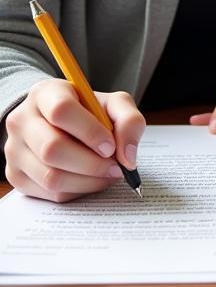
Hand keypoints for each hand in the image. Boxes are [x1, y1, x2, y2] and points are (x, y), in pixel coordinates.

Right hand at [3, 79, 144, 202]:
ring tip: (108, 174)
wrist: (60, 122)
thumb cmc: (90, 112)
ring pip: (50, 176)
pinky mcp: (15, 175)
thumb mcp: (114, 104)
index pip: (62, 111)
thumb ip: (129, 121)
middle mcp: (22, 120)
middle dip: (92, 164)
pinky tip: (91, 180)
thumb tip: (128, 157)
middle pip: (52, 149)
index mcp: (45, 93)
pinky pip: (48, 193)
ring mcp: (14, 149)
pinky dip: (77, 191)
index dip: (90, 132)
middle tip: (116, 167)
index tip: (110, 146)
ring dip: (87, 181)